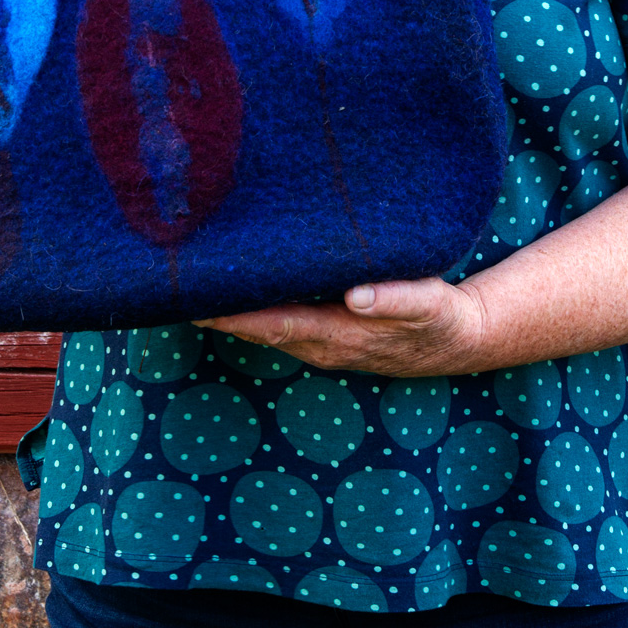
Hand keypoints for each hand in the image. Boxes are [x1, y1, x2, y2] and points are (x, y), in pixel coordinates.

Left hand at [196, 278, 491, 378]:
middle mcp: (319, 344)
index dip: (233, 316)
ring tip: (188, 283)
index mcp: (337, 335)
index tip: (194, 303)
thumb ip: (396, 299)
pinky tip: (230, 291)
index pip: (273, 323)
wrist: (456, 341)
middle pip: (256, 327)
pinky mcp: (322, 332)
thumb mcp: (428, 305)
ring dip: (227, 312)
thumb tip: (357, 296)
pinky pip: (277, 320)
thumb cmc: (439, 317)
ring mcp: (318, 342)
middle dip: (215, 311)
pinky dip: (249, 309)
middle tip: (171, 284)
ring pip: (263, 325)